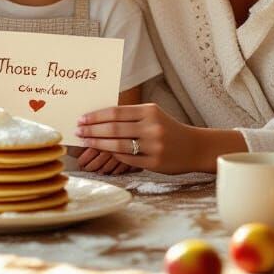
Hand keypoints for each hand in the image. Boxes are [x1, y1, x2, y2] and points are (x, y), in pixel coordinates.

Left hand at [75, 103, 201, 173]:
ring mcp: (154, 146)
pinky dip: (113, 155)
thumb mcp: (153, 115)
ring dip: (98, 143)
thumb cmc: (168, 128)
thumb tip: (99, 117)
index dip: (96, 116)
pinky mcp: (154, 163)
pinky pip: (127, 159)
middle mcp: (152, 127)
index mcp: (150, 111)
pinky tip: (103, 152)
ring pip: (118, 145)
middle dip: (92, 130)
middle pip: (114, 128)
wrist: (194, 147)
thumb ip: (130, 115)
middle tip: (78, 131)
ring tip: (86, 141)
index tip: (81, 119)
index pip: (116, 112)